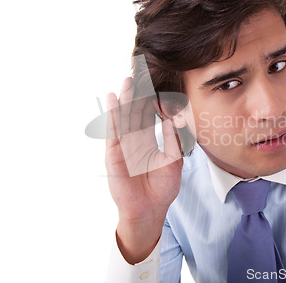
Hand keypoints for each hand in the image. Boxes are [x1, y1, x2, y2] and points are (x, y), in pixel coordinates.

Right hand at [105, 78, 182, 262]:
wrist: (149, 210)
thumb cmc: (162, 188)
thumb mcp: (173, 159)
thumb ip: (172, 137)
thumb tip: (173, 115)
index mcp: (148, 141)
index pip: (148, 115)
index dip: (151, 100)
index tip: (155, 82)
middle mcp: (134, 140)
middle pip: (135, 112)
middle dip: (137, 94)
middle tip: (139, 74)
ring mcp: (123, 146)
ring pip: (123, 118)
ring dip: (124, 99)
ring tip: (127, 81)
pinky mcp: (114, 153)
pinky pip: (113, 131)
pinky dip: (112, 115)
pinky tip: (112, 99)